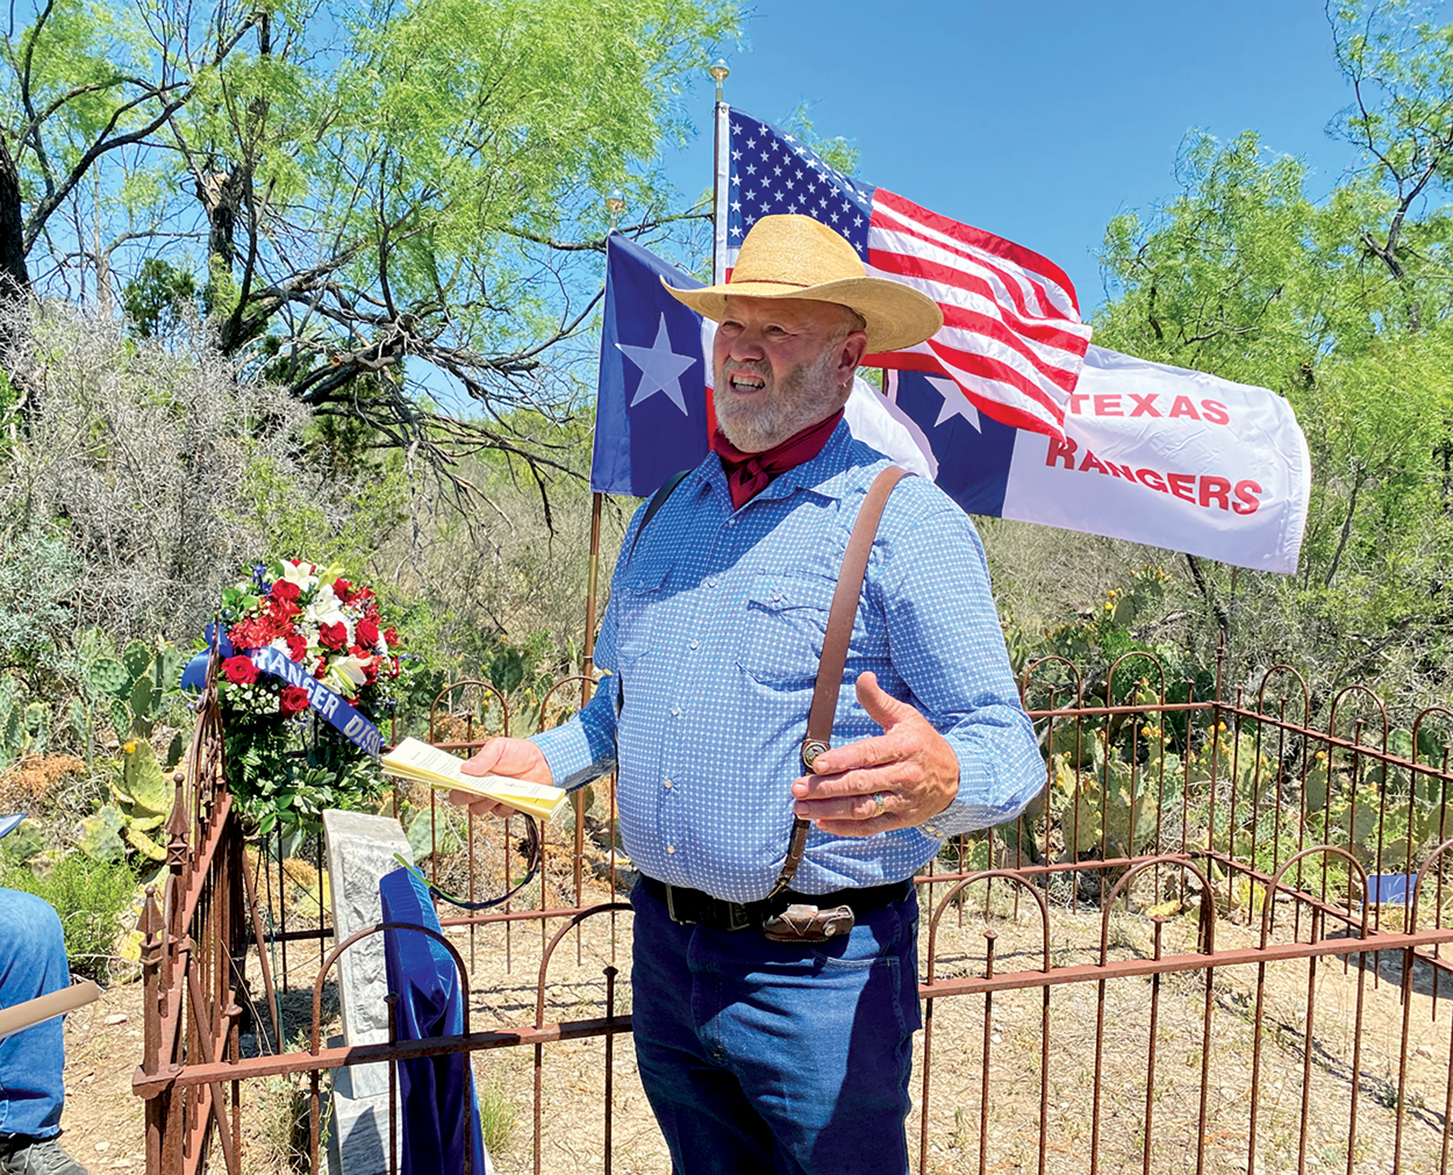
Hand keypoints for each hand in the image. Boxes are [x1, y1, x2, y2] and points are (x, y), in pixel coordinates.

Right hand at [447, 737, 552, 818]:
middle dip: (468, 794)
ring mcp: (491, 799)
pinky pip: (498, 813)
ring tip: (499, 789)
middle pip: (460, 799)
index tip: (453, 780)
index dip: (449, 782)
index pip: (453, 781)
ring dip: (486, 801)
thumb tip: (464, 768)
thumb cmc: (518, 752)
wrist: (542, 762)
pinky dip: (504, 805)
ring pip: (477, 809)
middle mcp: (479, 787)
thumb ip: (483, 757)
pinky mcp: (505, 807)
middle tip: (480, 786)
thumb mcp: (499, 747)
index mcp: (473, 772)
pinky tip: (512, 794)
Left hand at [789, 672, 957, 837]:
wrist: (956, 778)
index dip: (843, 760)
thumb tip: (863, 677)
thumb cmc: (923, 742)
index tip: (817, 763)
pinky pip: (871, 828)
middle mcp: (904, 776)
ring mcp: (903, 801)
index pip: (870, 754)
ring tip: (801, 808)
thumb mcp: (906, 717)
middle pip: (861, 784)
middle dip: (826, 788)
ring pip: (863, 809)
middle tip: (798, 787)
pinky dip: (845, 828)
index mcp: (904, 748)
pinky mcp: (901, 820)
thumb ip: (879, 701)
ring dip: (830, 810)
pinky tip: (821, 823)